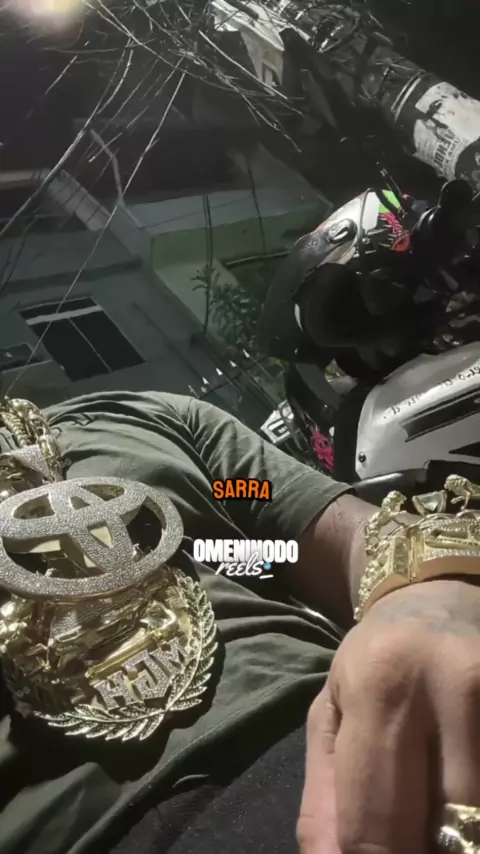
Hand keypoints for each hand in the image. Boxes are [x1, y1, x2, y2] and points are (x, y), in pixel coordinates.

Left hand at [297, 578, 479, 853]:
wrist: (437, 596)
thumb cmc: (376, 660)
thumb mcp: (333, 716)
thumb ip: (327, 802)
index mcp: (383, 688)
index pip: (378, 826)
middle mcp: (455, 687)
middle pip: (455, 834)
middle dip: (432, 850)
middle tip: (418, 835)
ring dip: (466, 830)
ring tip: (444, 818)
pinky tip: (467, 798)